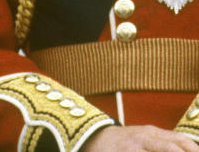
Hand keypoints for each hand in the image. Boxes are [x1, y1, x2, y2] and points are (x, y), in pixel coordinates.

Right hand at [84, 125, 198, 150]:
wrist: (93, 138)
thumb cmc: (125, 142)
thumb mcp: (144, 137)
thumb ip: (163, 142)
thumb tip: (189, 148)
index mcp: (152, 132)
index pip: (180, 140)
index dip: (193, 149)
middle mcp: (144, 138)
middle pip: (172, 147)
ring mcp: (133, 148)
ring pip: (163, 149)